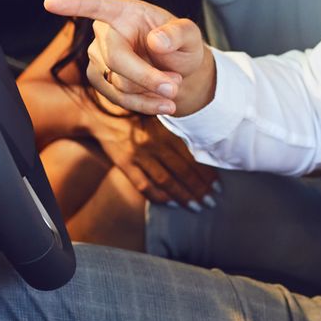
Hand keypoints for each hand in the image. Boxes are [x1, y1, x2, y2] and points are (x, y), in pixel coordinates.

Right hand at [42, 0, 213, 116]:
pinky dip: (144, 104)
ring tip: (173, 89)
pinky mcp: (97, 78)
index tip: (50, 2)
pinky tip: (162, 103)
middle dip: (147, 78)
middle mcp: (105, 32)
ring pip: (119, 83)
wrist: (177, 70)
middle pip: (116, 59)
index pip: (97, 5)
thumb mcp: (190, 35)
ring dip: (150, 92)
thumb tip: (156, 41)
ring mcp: (97, 56)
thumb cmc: (180, 45)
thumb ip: (178, 34)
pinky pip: (118, 98)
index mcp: (125, 11)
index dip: (74, 4)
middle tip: (174, 86)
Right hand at [94, 115, 219, 208]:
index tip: (217, 185)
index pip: (192, 157)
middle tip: (211, 201)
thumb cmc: (139, 114)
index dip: (206, 173)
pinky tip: (171, 203)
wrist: (103, 113)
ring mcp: (138, 155)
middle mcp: (154, 144)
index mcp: (167, 131)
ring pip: (165, 181)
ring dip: (183, 196)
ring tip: (197, 206)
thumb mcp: (161, 116)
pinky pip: (143, 185)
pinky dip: (158, 196)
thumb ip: (178, 131)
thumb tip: (205, 148)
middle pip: (182, 171)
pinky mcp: (124, 163)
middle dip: (199, 189)